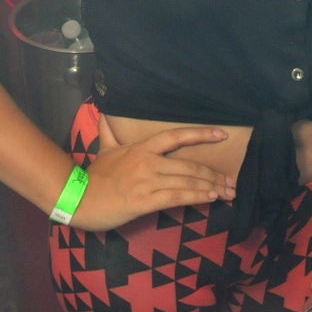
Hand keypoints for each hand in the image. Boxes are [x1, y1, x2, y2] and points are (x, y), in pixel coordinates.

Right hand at [72, 116, 235, 230]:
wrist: (79, 198)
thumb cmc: (95, 176)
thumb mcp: (103, 148)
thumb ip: (109, 130)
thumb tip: (105, 110)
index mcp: (141, 148)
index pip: (176, 136)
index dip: (201, 134)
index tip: (222, 134)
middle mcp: (149, 161)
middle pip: (189, 164)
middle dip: (214, 173)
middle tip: (232, 180)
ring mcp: (148, 181)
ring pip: (187, 181)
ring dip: (211, 186)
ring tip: (228, 191)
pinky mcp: (146, 201)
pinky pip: (178, 197)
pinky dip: (197, 196)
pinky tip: (211, 198)